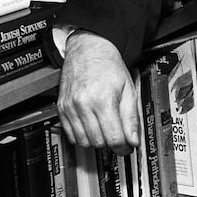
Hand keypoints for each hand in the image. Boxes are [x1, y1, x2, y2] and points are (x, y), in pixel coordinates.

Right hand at [56, 30, 139, 155]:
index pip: (113, 138)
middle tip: (117, 133)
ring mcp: (70, 107)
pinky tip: (91, 124)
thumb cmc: (108, 66)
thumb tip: (134, 139)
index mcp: (103, 100)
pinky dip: (82, 135)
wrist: (88, 50)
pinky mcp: (61, 109)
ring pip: (84, 142)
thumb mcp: (128, 88)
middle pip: (98, 142)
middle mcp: (84, 105)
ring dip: (96, 140)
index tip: (128, 145)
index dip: (124, 146)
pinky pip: (71, 135)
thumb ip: (131, 116)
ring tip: (104, 127)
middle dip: (110, 142)